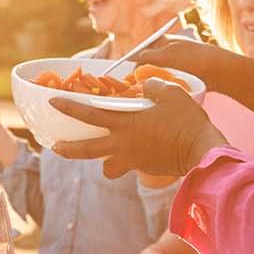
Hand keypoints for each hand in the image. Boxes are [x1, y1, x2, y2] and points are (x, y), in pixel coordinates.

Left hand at [51, 79, 226, 178]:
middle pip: (86, 151)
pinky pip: (129, 166)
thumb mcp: (170, 92)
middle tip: (55, 148)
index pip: (88, 115)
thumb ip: (151, 86)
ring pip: (107, 168)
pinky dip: (128, 160)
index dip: (68, 107)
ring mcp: (133, 160)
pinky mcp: (144, 168)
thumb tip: (143, 85)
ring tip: (106, 156)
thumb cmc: (187, 120)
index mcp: (125, 124)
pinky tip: (139, 151)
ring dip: (103, 163)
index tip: (52, 102)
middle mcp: (123, 145)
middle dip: (68, 150)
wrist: (202, 151)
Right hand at [128, 35, 232, 89]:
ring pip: (158, 74)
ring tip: (153, 91)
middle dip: (144, 75)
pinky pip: (168, 80)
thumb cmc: (194, 60)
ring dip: (155, 82)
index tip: (130, 78)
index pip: (141, 52)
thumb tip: (133, 58)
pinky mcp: (184, 74)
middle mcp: (168, 49)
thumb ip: (148, 56)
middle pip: (148, 64)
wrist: (221, 71)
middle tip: (140, 87)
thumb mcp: (167, 56)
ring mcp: (176, 62)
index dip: (134, 65)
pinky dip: (165, 86)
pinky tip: (165, 92)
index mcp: (163, 40)